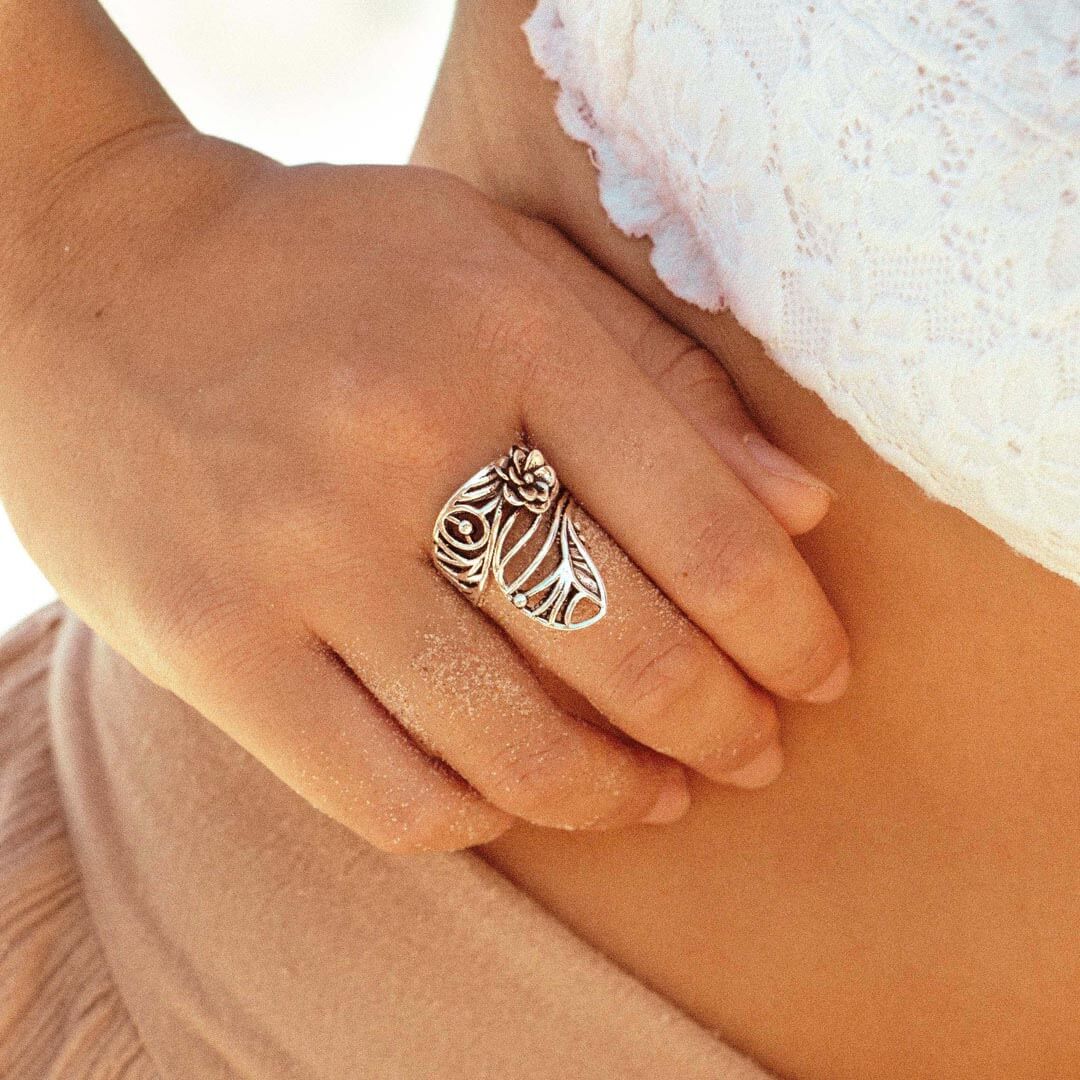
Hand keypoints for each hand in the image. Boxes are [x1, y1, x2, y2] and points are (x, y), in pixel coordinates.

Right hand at [0, 129, 848, 851]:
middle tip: (756, 751)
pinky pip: (382, 791)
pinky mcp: (208, 642)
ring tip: (660, 794)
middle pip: (620, 645)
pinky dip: (481, 819)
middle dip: (720, 724)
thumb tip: (800, 510)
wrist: (93, 279)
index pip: (702, 524)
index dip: (786, 627)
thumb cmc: (329, 270)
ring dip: (614, 792)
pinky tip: (524, 800)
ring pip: (508, 742)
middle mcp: (395, 440)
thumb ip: (659, 378)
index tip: (818, 676)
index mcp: (498, 327)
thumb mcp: (501, 265)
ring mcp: (292, 552)